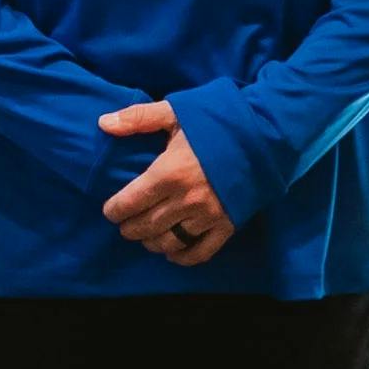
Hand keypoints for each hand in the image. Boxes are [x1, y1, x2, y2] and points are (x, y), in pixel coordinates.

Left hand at [97, 99, 235, 267]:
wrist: (264, 133)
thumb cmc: (216, 121)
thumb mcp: (175, 112)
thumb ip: (138, 118)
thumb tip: (103, 124)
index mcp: (168, 173)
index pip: (129, 203)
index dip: (114, 211)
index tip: (111, 210)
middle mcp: (186, 200)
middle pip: (145, 227)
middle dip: (129, 228)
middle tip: (126, 223)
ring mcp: (208, 216)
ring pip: (169, 241)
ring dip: (151, 242)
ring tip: (146, 235)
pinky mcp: (227, 225)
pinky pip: (200, 252)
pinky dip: (182, 257)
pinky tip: (172, 252)